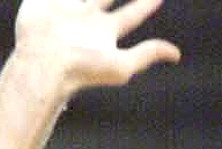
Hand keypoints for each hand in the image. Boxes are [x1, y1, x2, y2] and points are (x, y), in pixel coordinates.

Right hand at [14, 0, 179, 91]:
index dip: (147, 4)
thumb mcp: (121, 66)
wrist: (44, 62)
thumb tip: (177, 55)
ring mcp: (69, 7)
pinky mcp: (48, 1)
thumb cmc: (82, 69)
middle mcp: (88, 18)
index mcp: (105, 32)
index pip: (132, 15)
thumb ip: (147, 55)